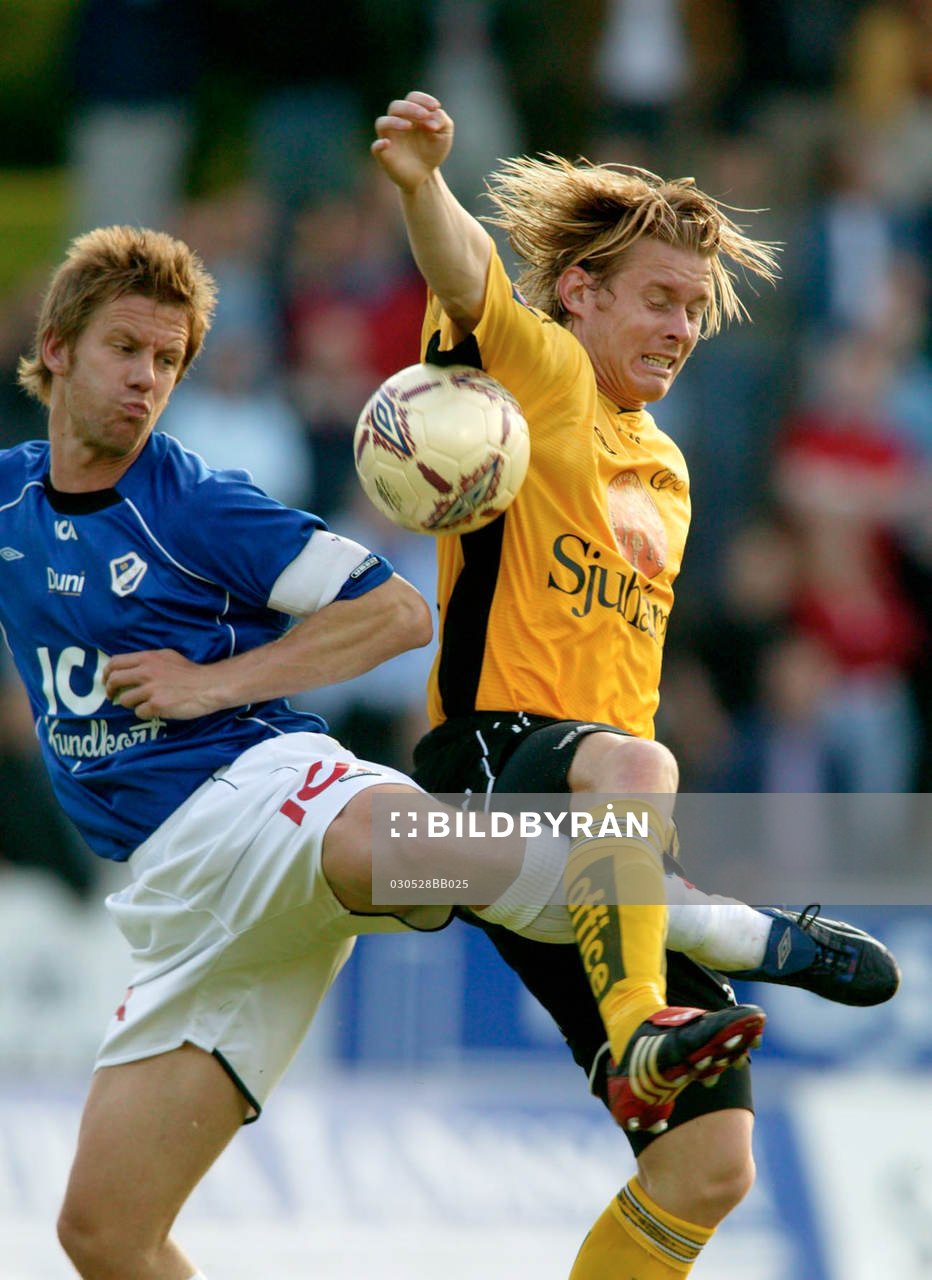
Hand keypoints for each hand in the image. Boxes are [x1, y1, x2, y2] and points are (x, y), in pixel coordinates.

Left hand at [104, 649, 219, 720]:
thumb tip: (132, 668)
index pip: (115, 662)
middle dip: (110, 690)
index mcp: (147, 658)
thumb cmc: (191, 672)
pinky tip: (154, 710)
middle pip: (114, 680)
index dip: (107, 673)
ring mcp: (150, 689)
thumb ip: (149, 661)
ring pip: (124, 700)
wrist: (209, 686)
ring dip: (130, 704)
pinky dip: (144, 713)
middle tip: (112, 696)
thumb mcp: (168, 657)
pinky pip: (139, 712)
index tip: (108, 680)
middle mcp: (145, 672)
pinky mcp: (156, 705)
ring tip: (142, 704)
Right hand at [371, 91, 452, 192]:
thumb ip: (442, 120)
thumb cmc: (433, 151)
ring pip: (382, 122)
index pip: (412, 98)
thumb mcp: (445, 134)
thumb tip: (431, 118)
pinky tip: (388, 143)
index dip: (422, 99)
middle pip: (396, 106)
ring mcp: (389, 138)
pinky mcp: (384, 155)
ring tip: (409, 126)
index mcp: (411, 114)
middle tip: (425, 115)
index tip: (435, 107)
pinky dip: (379, 144)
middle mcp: (397, 123)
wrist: (426, 176)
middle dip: (410, 108)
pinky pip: (375, 147)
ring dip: (394, 122)